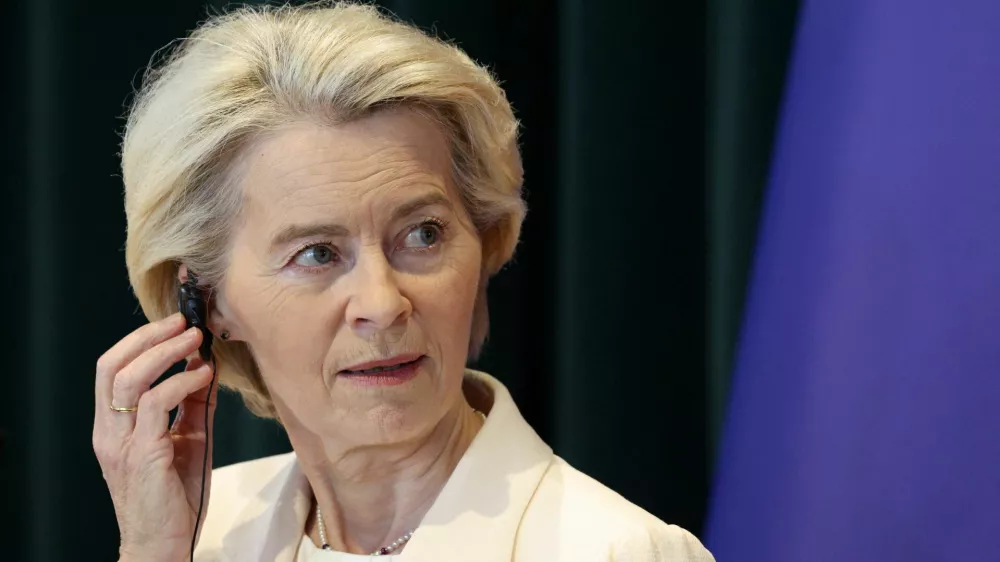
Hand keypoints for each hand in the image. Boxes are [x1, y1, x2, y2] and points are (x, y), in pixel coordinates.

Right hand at [92, 312, 218, 561]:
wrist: (163, 545)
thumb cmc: (174, 497)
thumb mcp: (186, 441)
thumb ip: (192, 405)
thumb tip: (206, 366)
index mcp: (113, 427)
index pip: (111, 369)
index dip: (140, 340)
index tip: (175, 324)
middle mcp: (109, 432)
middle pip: (111, 365)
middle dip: (148, 337)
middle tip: (183, 322)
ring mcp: (123, 443)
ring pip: (129, 379)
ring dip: (165, 352)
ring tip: (194, 341)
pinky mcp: (144, 455)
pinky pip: (156, 405)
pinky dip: (181, 383)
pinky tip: (203, 377)